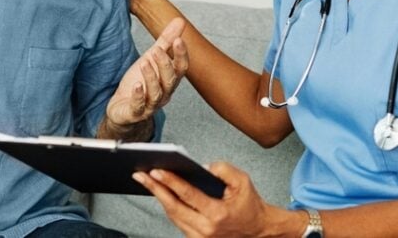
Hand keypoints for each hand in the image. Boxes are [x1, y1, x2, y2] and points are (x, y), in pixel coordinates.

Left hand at [104, 18, 188, 128]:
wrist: (122, 108)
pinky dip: (138, 96)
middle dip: (165, 64)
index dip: (181, 55)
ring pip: (156, 93)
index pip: (181, 68)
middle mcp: (164, 93)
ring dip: (151, 77)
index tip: (178, 40)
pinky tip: (136, 85)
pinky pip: (139, 106)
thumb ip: (165, 41)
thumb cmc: (140, 82)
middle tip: (157, 50)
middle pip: (170, 80)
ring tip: (144, 62)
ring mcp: (150, 105)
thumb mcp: (151, 58)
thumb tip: (180, 21)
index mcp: (169, 80)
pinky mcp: (135, 113)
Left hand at [132, 162, 285, 237]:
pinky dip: (168, 206)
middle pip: (174, 208)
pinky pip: (177, 221)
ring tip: (146, 181)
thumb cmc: (249, 204)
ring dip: (159, 198)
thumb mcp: (243, 181)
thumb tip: (202, 166)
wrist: (257, 230)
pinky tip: (160, 192)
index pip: (188, 196)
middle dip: (155, 189)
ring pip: (173, 216)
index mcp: (218, 214)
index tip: (156, 171)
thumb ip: (224, 169)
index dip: (171, 182)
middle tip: (140, 174)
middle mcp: (206, 230)